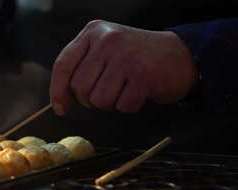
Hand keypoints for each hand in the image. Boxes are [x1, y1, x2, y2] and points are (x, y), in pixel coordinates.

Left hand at [50, 20, 197, 114]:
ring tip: (124, 88)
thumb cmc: (134, 58)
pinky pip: (122, 106)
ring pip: (99, 100)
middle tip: (108, 91)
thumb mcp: (104, 50)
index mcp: (93, 32)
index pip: (63, 65)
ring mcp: (126, 56)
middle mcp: (108, 40)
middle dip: (89, 99)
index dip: (57, 91)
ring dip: (111, 103)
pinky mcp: (143, 75)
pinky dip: (129, 106)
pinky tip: (139, 91)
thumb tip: (59, 102)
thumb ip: (81, 67)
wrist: (180, 55)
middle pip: (80, 88)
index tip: (61, 108)